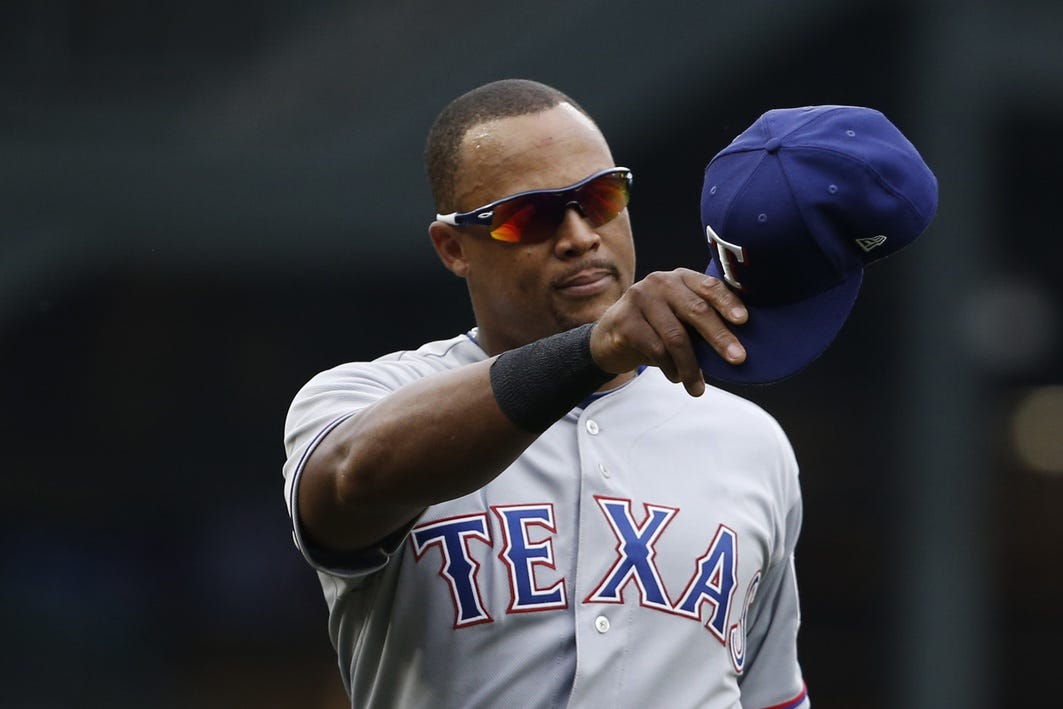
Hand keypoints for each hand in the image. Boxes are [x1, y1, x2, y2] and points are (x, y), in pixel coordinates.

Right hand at [589, 268, 747, 396]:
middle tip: (738, 359)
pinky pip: (656, 349)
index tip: (744, 321)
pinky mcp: (625, 321)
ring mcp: (639, 299)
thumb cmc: (655, 328)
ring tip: (697, 388)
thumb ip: (702, 320)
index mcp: (680, 277)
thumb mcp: (679, 317)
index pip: (709, 286)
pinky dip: (670, 368)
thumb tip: (738, 346)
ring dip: (691, 366)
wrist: (609, 337)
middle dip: (719, 337)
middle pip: (696, 310)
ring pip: (676, 336)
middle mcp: (660, 282)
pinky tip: (676, 378)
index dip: (728, 303)